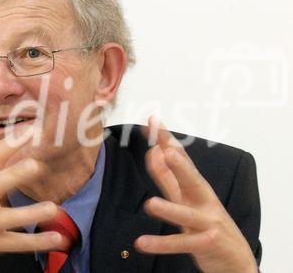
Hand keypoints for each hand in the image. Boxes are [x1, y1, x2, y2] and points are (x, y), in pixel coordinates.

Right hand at [0, 133, 63, 271]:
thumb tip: (21, 146)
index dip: (9, 144)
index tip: (29, 130)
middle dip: (14, 175)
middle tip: (35, 165)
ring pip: (8, 218)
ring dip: (31, 214)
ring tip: (52, 209)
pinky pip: (17, 244)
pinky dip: (38, 242)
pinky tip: (56, 238)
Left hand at [134, 116, 256, 272]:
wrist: (236, 261)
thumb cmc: (208, 226)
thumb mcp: (186, 199)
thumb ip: (168, 177)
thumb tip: (154, 151)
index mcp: (196, 189)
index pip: (180, 160)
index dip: (166, 141)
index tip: (152, 122)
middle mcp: (203, 202)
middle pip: (192, 180)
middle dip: (179, 164)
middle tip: (165, 149)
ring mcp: (207, 223)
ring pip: (187, 215)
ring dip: (170, 209)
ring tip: (150, 205)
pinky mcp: (207, 245)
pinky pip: (182, 244)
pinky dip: (162, 244)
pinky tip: (143, 243)